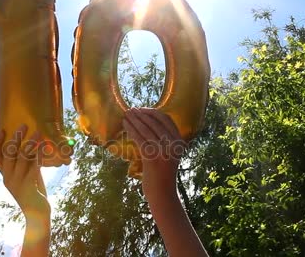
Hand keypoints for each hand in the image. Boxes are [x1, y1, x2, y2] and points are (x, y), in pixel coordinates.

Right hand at [0, 124, 49, 217]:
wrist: (37, 213)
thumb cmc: (33, 191)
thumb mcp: (26, 174)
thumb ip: (25, 162)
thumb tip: (29, 144)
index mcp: (5, 174)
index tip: (0, 130)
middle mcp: (8, 177)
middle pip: (8, 153)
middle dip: (15, 138)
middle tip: (23, 125)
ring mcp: (17, 182)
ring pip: (22, 158)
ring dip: (30, 143)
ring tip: (38, 132)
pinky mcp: (28, 186)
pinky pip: (34, 167)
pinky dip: (39, 154)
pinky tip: (44, 146)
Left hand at [123, 108, 207, 256]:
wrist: (162, 194)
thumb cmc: (161, 174)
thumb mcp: (168, 154)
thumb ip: (164, 139)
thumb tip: (148, 121)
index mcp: (180, 142)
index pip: (166, 119)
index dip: (152, 112)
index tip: (141, 110)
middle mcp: (174, 145)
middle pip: (155, 122)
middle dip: (141, 114)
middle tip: (130, 110)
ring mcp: (164, 152)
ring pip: (146, 129)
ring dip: (134, 120)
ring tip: (126, 116)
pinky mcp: (153, 158)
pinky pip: (140, 139)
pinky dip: (131, 130)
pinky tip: (125, 125)